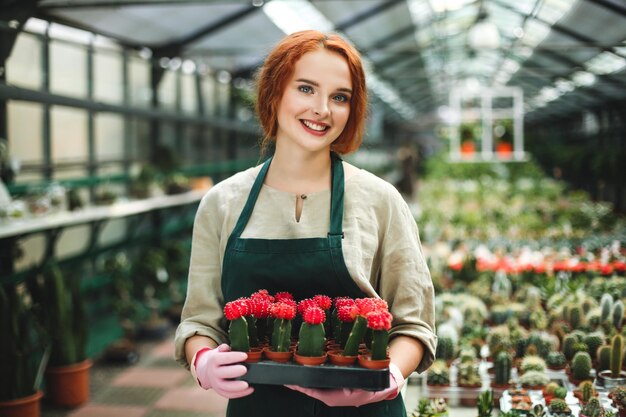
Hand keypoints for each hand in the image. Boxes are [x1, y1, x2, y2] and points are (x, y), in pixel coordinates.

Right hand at [191, 344, 253, 398]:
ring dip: (236, 387)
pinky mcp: (220, 391)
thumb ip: (223, 348)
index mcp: (213, 360)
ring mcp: (216, 383)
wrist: (206, 370)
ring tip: (247, 384)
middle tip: (245, 369)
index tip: (245, 355)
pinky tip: (250, 389)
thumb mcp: (218, 351)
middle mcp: (213, 373)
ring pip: (225, 387)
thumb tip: (226, 347)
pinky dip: (240, 394)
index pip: (223, 359)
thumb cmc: (217, 359)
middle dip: (234, 372)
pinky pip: (229, 394)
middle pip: (222, 373)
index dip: (234, 357)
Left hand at [285, 363, 404, 406]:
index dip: (307, 389)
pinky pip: (320, 386)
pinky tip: (302, 375)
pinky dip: (309, 382)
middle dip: (299, 386)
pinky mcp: (335, 389)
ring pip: (315, 389)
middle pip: (314, 391)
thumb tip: (362, 382)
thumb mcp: (374, 384)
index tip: (295, 383)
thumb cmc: (380, 384)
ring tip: (289, 377)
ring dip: (302, 384)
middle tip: (285, 380)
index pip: (321, 393)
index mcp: (345, 397)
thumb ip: (368, 383)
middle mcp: (337, 397)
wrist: (385, 385)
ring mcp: (335, 394)